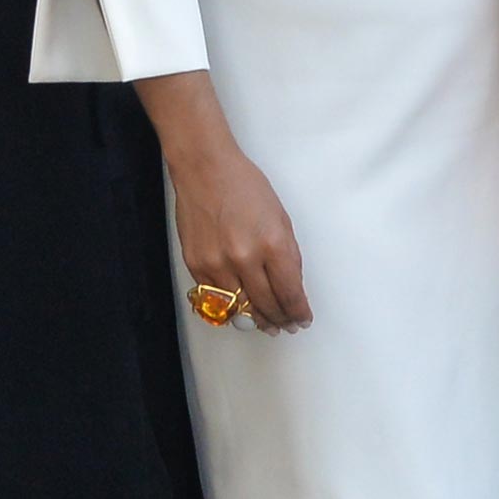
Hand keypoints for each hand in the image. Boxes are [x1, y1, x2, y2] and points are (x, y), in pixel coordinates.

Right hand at [165, 135, 311, 333]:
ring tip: (266, 324)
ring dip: (255, 319)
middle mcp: (245, 258)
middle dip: (280, 320)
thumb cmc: (246, 188)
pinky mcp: (196, 265)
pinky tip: (240, 308)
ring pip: (239, 308)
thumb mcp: (281, 218)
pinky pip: (216, 297)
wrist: (206, 171)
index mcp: (273, 244)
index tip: (302, 319)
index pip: (289, 293)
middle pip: (266, 305)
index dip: (298, 312)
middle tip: (286, 327)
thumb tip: (292, 286)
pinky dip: (230, 305)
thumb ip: (287, 255)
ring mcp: (217, 264)